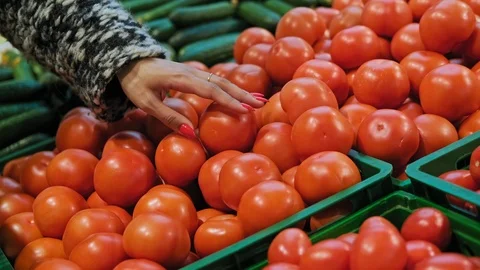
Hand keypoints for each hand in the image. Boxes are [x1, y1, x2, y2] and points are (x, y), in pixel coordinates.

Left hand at [117, 58, 264, 138]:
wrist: (129, 60)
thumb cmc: (134, 83)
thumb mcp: (145, 102)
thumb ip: (167, 117)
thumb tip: (190, 133)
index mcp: (181, 79)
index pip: (210, 90)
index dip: (228, 101)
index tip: (245, 110)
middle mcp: (191, 73)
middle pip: (221, 83)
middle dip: (242, 95)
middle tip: (262, 104)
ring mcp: (192, 72)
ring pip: (221, 81)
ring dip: (239, 91)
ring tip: (258, 100)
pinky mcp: (192, 74)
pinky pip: (214, 81)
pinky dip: (230, 88)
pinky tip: (239, 95)